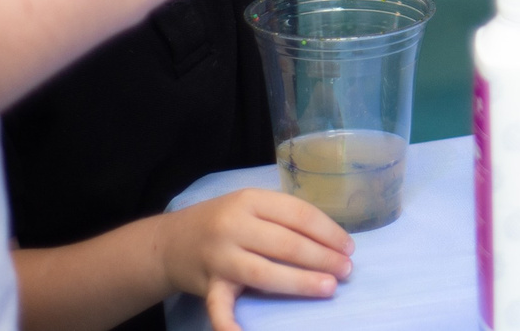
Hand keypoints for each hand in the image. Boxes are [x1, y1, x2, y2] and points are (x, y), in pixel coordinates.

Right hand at [161, 189, 352, 330]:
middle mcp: (234, 226)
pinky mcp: (207, 285)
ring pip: (264, 272)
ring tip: (328, 288)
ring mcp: (219, 257)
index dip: (328, 232)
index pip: (298, 215)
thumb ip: (282, 219)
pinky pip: (219, 307)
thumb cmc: (223, 222)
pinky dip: (231, 324)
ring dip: (300, 282)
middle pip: (286, 244)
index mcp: (251, 201)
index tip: (349, 247)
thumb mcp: (251, 207)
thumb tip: (331, 241)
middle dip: (321, 258)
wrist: (170, 242)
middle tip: (346, 270)